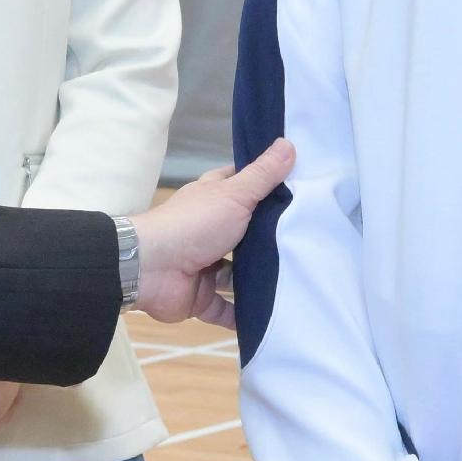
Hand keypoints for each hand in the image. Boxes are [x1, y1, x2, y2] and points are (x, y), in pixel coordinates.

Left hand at [127, 142, 296, 326]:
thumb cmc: (193, 225)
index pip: (241, 187)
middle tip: (311, 241)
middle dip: (269, 239)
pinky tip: (272, 317)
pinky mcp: (200, 298)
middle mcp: (208, 232)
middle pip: (245, 234)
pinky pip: (226, 310)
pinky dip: (243, 316)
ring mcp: (204, 266)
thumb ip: (262, 175)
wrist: (151, 269)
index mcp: (212, 201)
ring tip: (300, 281)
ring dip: (259, 280)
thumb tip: (289, 142)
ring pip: (236, 274)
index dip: (265, 185)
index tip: (299, 188)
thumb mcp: (235, 194)